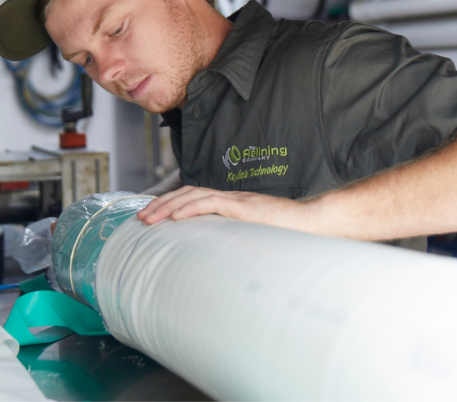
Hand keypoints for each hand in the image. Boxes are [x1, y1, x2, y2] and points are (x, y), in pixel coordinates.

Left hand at [136, 186, 313, 230]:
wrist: (316, 224)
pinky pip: (212, 203)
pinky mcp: (244, 208)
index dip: (171, 204)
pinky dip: (190, 208)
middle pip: (188, 194)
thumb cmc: (290, 235)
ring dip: (168, 206)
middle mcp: (231, 199)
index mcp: (232, 205)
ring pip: (194, 195)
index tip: (152, 216)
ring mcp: (237, 201)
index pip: (194, 198)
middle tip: (141, 218)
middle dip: (161, 204)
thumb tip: (219, 262)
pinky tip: (175, 217)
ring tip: (150, 218)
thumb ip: (237, 242)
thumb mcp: (255, 239)